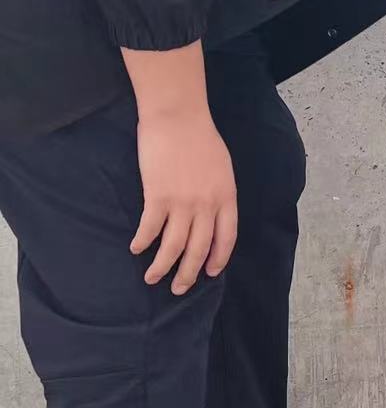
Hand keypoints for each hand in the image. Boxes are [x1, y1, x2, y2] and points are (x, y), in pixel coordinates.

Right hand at [130, 110, 237, 294]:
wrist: (179, 118)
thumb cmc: (200, 138)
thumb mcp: (221, 167)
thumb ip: (217, 192)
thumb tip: (211, 213)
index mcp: (226, 197)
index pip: (226, 238)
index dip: (217, 258)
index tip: (210, 273)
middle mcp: (207, 205)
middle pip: (199, 249)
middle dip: (188, 273)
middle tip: (179, 289)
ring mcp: (183, 202)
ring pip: (173, 246)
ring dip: (162, 266)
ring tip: (153, 278)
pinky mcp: (158, 196)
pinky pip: (150, 229)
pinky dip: (143, 242)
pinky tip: (137, 248)